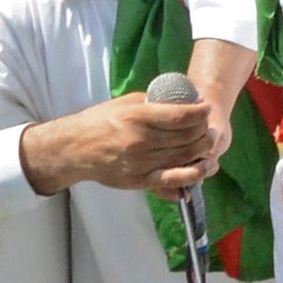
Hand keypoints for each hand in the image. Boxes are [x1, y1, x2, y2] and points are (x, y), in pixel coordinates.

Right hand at [18, 94, 216, 196]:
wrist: (73, 149)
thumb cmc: (99, 122)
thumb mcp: (125, 103)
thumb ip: (155, 103)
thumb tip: (186, 102)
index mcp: (137, 117)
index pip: (181, 116)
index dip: (201, 113)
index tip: (206, 107)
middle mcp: (140, 141)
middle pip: (188, 138)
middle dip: (205, 131)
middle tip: (208, 127)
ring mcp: (140, 163)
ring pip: (185, 158)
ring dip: (204, 151)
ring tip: (209, 144)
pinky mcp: (138, 181)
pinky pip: (172, 181)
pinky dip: (192, 176)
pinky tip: (202, 169)